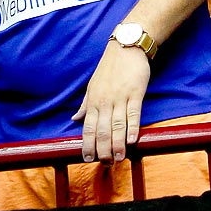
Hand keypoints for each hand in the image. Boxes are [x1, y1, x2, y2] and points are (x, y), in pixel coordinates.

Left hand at [72, 40, 150, 162]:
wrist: (126, 46)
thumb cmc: (110, 67)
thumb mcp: (93, 85)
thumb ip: (85, 104)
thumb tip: (74, 118)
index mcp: (93, 101)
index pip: (87, 128)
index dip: (87, 144)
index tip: (87, 159)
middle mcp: (105, 101)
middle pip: (102, 130)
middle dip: (103, 149)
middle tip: (107, 164)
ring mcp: (120, 97)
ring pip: (117, 125)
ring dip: (118, 143)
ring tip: (119, 158)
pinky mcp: (136, 92)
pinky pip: (133, 113)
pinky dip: (132, 127)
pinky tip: (132, 140)